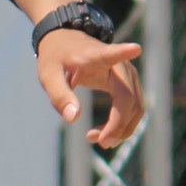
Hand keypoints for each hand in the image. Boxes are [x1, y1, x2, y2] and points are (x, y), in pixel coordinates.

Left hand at [37, 29, 143, 148]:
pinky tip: (103, 133)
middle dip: (118, 125)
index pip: (112, 54)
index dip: (123, 52)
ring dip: (122, 129)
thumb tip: (73, 118)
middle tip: (98, 142)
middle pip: (129, 99)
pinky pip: (133, 109)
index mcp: (96, 56)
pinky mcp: (129, 84)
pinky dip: (122, 125)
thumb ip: (59, 96)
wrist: (65, 43)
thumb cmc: (56, 59)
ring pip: (136, 108)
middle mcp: (120, 64)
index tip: (135, 48)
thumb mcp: (49, 76)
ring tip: (97, 140)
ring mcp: (129, 75)